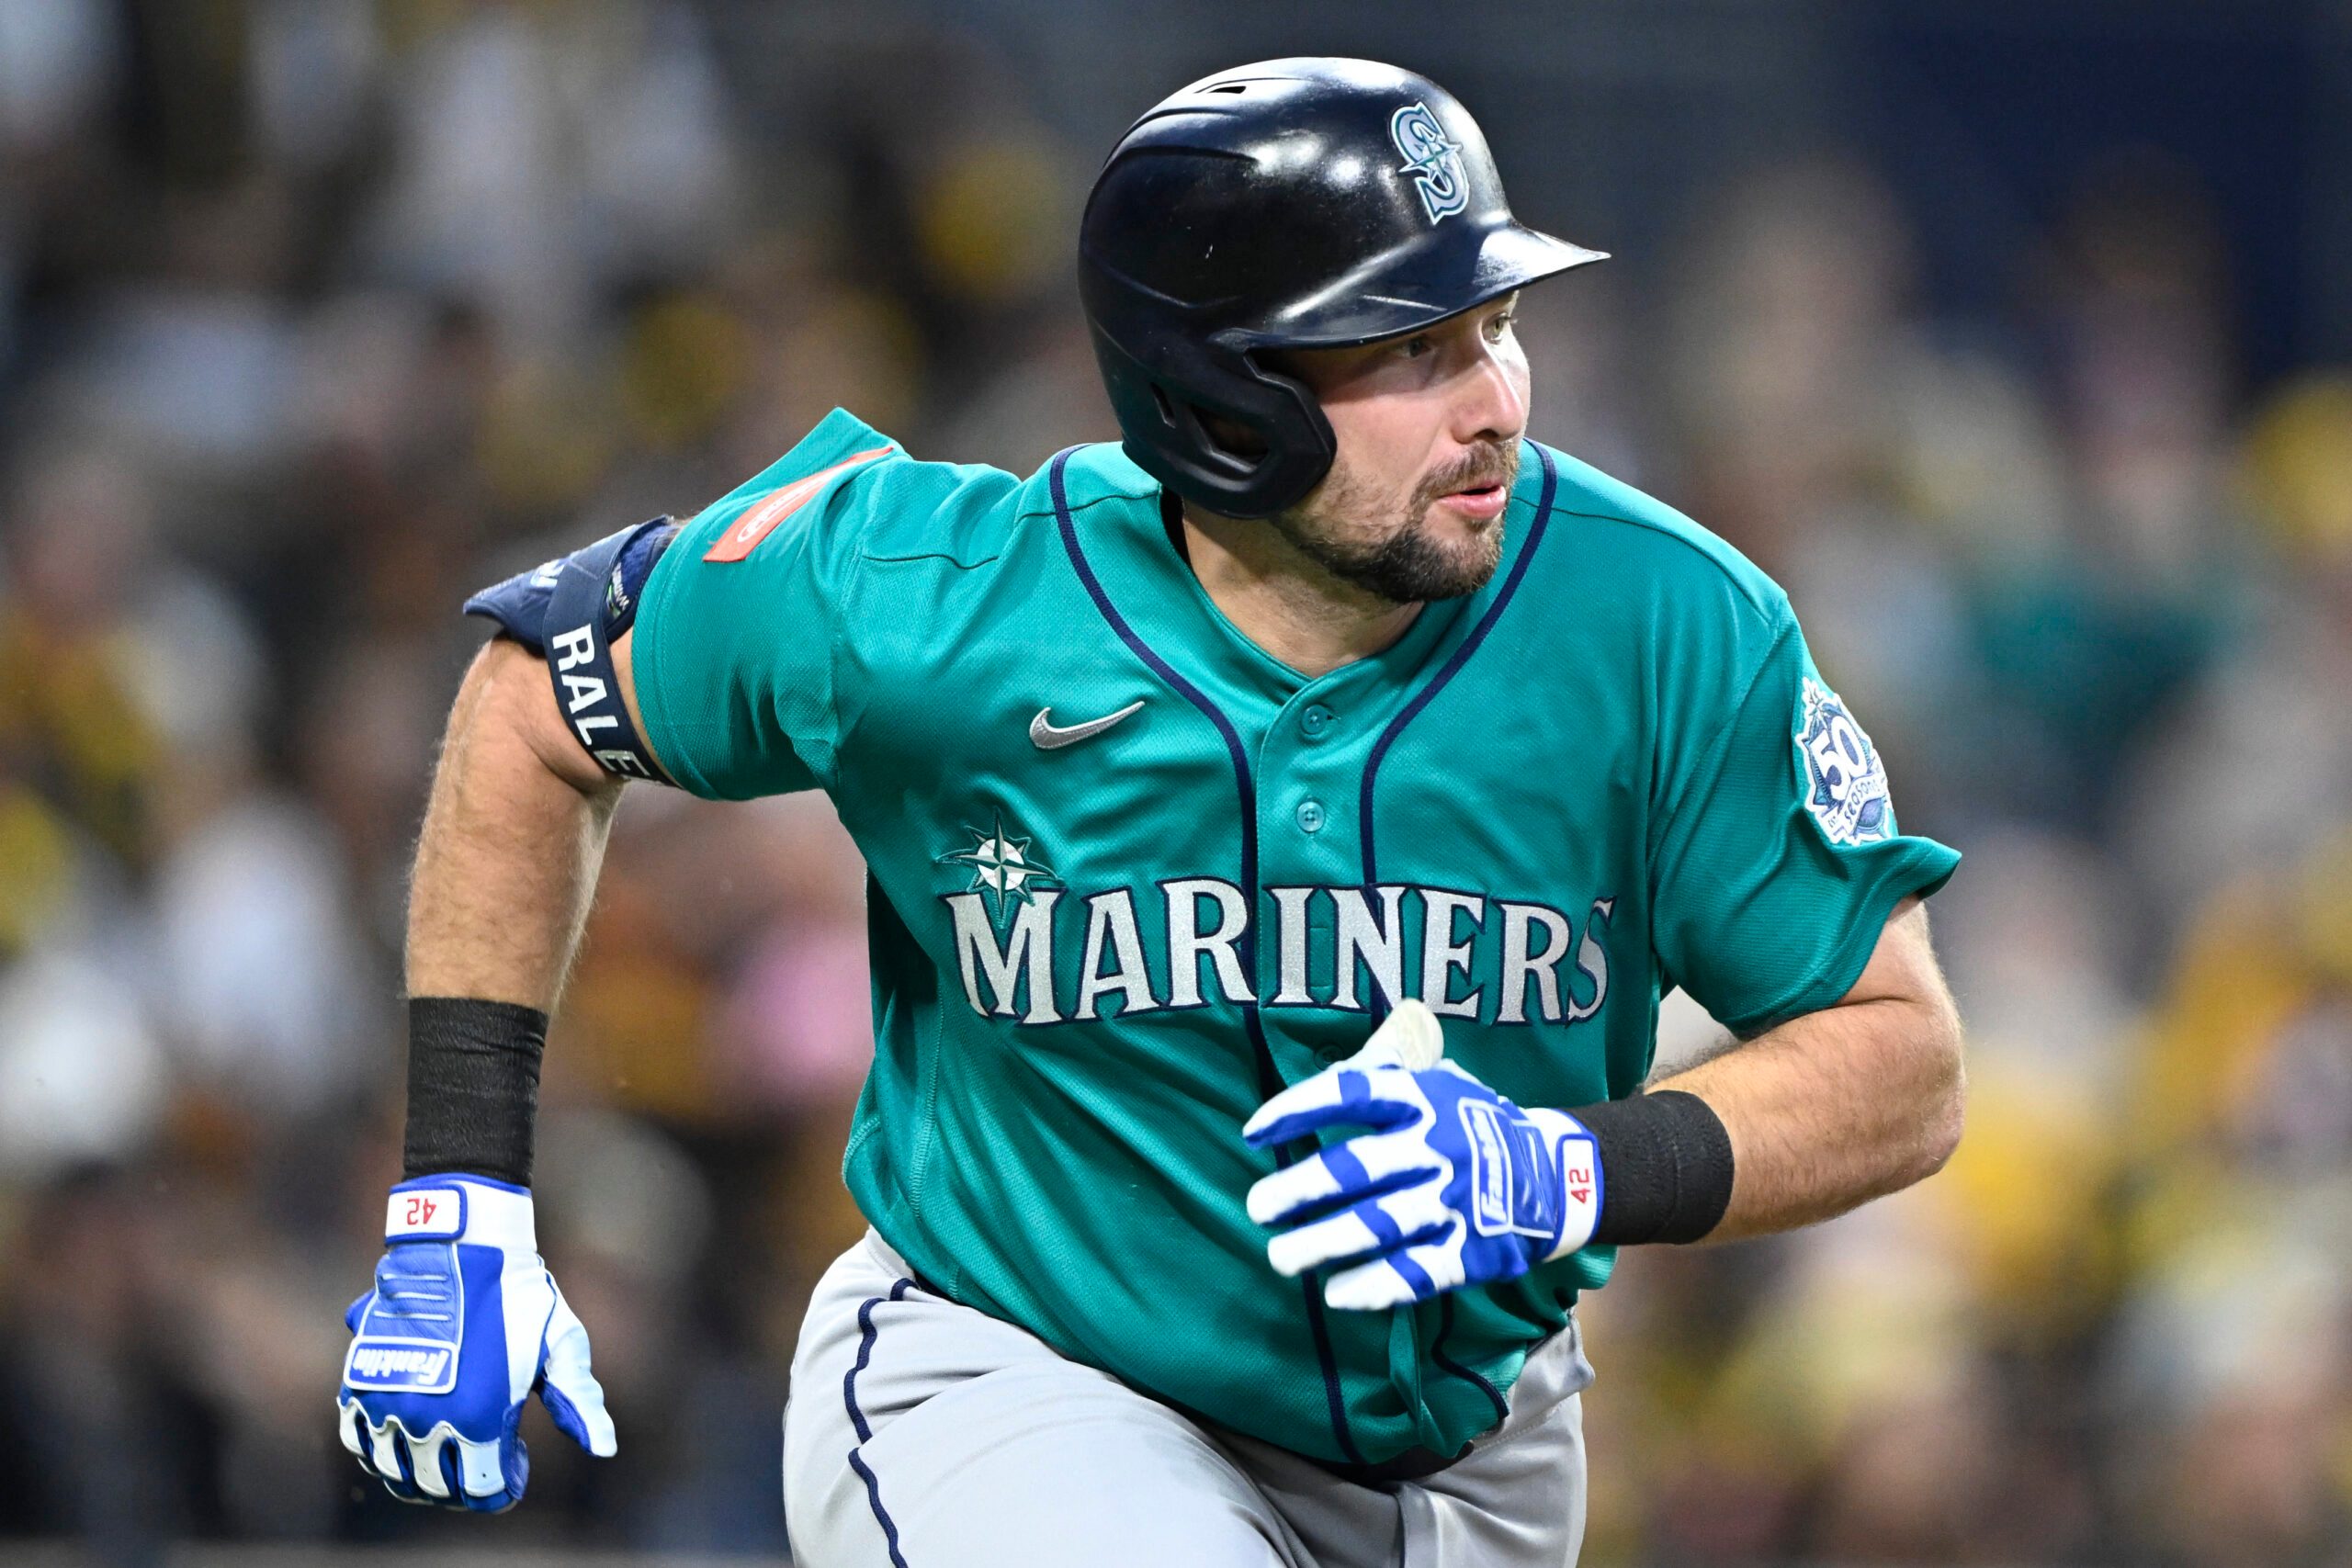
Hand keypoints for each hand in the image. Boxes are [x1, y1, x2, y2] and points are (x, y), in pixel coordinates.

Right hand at [337, 1177, 615, 1509]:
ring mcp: (386, 1400)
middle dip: (463, 1483)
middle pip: (436, 1486)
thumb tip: (605, 1449)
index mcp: (479, 1417)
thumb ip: (579, 1402)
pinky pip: (358, 1437)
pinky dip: (379, 1447)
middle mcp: (426, 1418)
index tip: (516, 1461)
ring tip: (445, 1450)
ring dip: (419, 1471)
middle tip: (483, 1459)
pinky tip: (406, 1433)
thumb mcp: (560, 1346)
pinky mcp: (358, 1379)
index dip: (503, 1485)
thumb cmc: (518, 1294)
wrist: (460, 1243)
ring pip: (393, 1470)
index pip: (483, 1489)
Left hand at [1242, 1001, 1602, 1309]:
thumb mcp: (1440, 1084)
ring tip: (1281, 1257)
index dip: (1298, 1109)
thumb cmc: (1475, 1125)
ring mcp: (1457, 1201)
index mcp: (1424, 1100)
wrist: (1555, 1174)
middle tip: (1256, 1208)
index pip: (1352, 1095)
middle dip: (1301, 1189)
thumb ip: (1385, 1079)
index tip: (1253, 1132)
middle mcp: (1438, 1147)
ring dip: (1325, 1243)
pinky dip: (1377, 1284)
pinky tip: (1338, 1294)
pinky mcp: (1473, 1250)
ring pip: (1381, 1225)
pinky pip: (1419, 1271)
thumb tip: (1326, 1075)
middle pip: (1358, 1168)